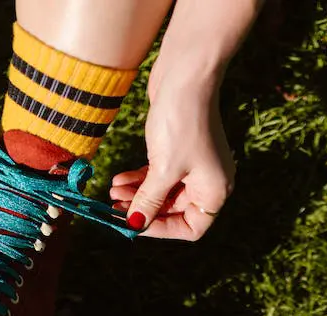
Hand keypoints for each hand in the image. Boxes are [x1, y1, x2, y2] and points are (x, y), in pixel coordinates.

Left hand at [111, 65, 234, 240]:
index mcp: (215, 192)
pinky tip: (119, 179)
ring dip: (137, 194)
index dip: (161, 230)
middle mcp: (208, 182)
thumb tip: (135, 225)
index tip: (134, 224)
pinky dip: (140, 179)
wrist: (185, 74)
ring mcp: (194, 165)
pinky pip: (159, 175)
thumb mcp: (162, 169)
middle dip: (143, 209)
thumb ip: (149, 200)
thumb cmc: (181, 123)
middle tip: (114, 207)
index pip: (191, 228)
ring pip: (162, 192)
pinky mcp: (179, 150)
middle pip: (173, 211)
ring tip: (112, 192)